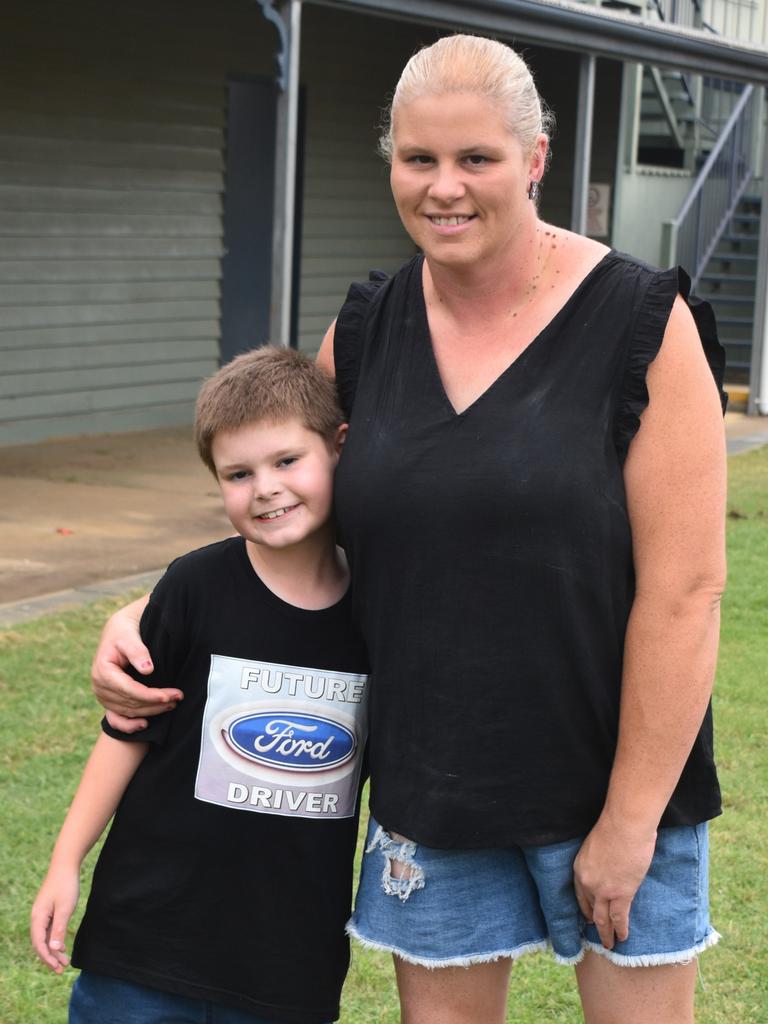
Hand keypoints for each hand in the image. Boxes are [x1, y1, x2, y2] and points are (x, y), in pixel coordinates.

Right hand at [30, 870, 79, 972]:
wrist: (66, 864)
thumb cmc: (65, 885)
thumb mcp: (65, 908)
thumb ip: (59, 929)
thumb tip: (54, 949)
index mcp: (38, 918)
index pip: (39, 943)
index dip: (47, 957)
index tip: (57, 968)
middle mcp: (37, 917)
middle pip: (40, 943)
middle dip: (50, 957)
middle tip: (61, 970)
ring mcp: (42, 914)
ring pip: (45, 938)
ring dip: (54, 950)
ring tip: (65, 962)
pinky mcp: (49, 910)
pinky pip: (49, 930)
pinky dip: (55, 940)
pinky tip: (62, 947)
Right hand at [91, 599, 181, 727]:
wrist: (118, 632)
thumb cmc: (124, 632)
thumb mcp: (130, 636)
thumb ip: (138, 651)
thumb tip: (148, 669)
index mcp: (102, 671)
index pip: (129, 690)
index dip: (150, 695)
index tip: (169, 695)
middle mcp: (99, 687)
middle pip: (130, 703)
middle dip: (155, 703)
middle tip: (178, 698)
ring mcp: (103, 695)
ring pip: (128, 711)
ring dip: (150, 711)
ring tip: (171, 704)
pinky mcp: (108, 700)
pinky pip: (115, 719)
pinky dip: (128, 726)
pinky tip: (144, 725)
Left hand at [572, 813, 656, 949]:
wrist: (624, 825)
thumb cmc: (614, 827)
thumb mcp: (596, 845)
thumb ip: (599, 859)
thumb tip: (610, 864)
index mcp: (580, 868)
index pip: (580, 893)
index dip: (585, 906)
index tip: (588, 915)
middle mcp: (587, 882)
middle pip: (589, 908)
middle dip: (593, 923)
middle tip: (598, 933)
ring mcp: (603, 890)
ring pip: (602, 919)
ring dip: (606, 933)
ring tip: (609, 944)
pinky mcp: (621, 894)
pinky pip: (619, 918)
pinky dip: (621, 930)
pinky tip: (623, 937)